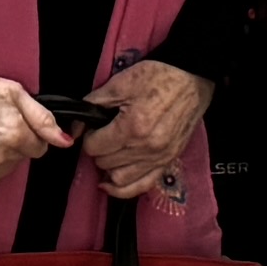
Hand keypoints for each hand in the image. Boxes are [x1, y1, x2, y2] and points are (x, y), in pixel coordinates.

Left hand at [81, 56, 211, 197]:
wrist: (192, 78)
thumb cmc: (157, 76)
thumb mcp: (119, 84)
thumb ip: (92, 105)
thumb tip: (74, 128)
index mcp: (132, 127)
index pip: (94, 147)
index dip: (88, 136)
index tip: (94, 127)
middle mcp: (146, 148)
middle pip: (105, 163)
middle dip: (98, 150)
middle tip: (103, 135)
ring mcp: (159, 158)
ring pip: (120, 180)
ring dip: (109, 168)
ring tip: (110, 153)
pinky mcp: (168, 162)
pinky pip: (142, 186)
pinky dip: (124, 189)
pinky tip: (111, 182)